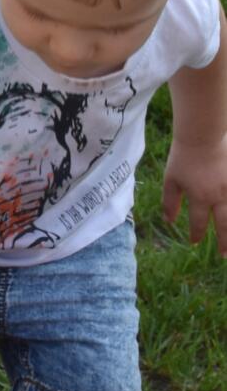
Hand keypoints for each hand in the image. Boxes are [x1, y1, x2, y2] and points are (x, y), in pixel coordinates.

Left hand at [162, 133, 226, 253]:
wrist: (203, 135)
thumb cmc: (183, 156)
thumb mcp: (171, 180)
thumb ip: (170, 202)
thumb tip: (169, 222)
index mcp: (200, 198)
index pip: (198, 223)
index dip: (196, 234)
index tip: (195, 242)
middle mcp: (219, 197)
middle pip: (223, 225)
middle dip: (223, 242)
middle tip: (223, 255)